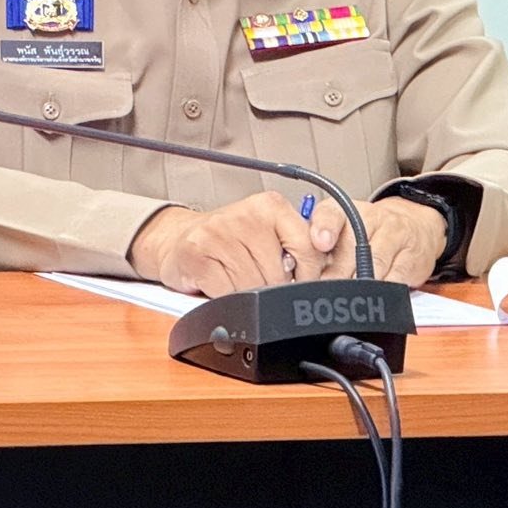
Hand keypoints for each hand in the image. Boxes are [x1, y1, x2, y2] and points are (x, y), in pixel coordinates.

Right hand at [127, 193, 328, 295]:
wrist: (181, 239)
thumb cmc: (230, 242)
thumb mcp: (267, 235)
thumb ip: (295, 249)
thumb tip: (327, 278)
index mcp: (270, 206)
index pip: (308, 246)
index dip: (310, 277)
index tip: (304, 289)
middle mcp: (246, 214)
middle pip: (280, 275)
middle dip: (275, 293)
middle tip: (262, 289)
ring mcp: (219, 232)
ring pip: (253, 287)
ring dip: (248, 298)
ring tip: (239, 285)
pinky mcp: (197, 253)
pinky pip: (226, 293)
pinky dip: (227, 300)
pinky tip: (221, 287)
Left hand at [310, 197, 447, 286]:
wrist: (413, 226)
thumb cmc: (368, 232)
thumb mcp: (341, 230)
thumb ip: (318, 245)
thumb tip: (297, 271)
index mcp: (346, 210)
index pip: (332, 214)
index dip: (325, 228)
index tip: (320, 243)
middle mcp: (371, 218)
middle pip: (351, 247)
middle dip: (335, 274)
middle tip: (323, 291)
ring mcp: (394, 236)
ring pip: (373, 265)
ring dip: (357, 286)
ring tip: (346, 299)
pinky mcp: (412, 258)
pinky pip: (395, 279)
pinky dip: (382, 293)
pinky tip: (373, 299)